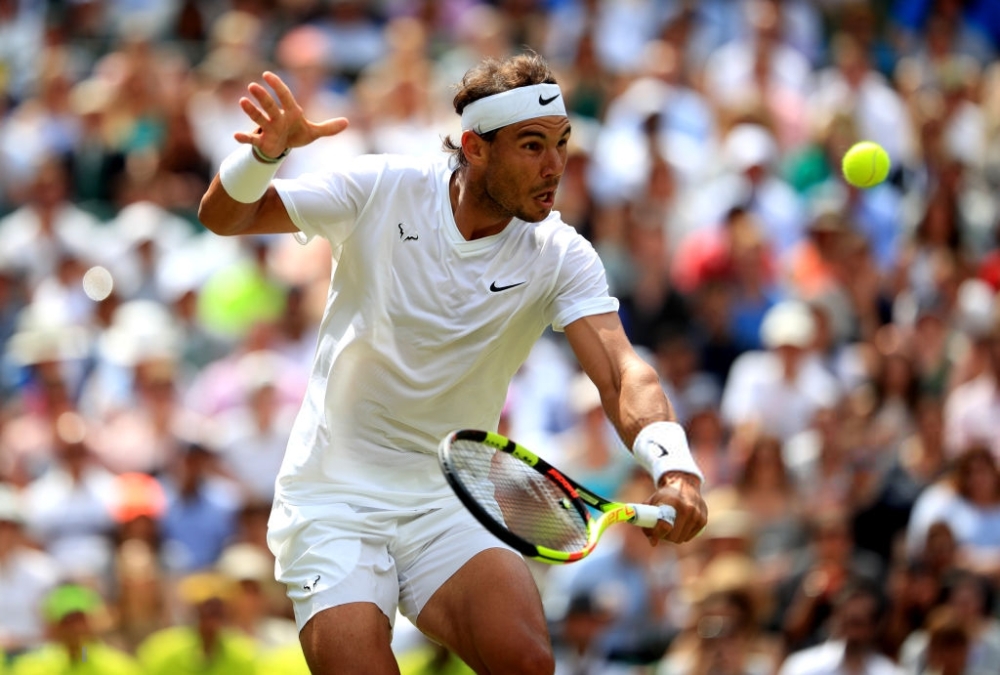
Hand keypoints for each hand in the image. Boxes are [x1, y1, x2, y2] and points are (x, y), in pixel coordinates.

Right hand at [234, 71, 349, 157]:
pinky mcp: (262, 141)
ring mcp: (268, 129)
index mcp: (290, 112)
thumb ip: (328, 127)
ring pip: (259, 118)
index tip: (267, 75)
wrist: (282, 148)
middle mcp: (277, 118)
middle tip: (253, 86)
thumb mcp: (313, 132)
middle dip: (262, 97)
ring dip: (251, 111)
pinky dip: (244, 138)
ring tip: (242, 101)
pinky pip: (252, 139)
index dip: (277, 86)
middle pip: (270, 106)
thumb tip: (346, 122)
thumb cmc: (296, 134)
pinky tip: (236, 136)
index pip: (285, 96)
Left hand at [643, 471, 706, 544]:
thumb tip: (653, 543)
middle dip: (665, 536)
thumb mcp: (652, 502)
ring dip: (674, 537)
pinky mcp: (703, 520)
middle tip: (661, 531)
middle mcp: (687, 508)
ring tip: (670, 527)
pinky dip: (683, 535)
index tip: (653, 537)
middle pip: (673, 536)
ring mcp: (696, 514)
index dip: (657, 534)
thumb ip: (647, 521)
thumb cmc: (664, 495)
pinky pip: (690, 537)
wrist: (684, 483)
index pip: (664, 525)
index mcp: (672, 502)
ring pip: (681, 538)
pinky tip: (680, 526)